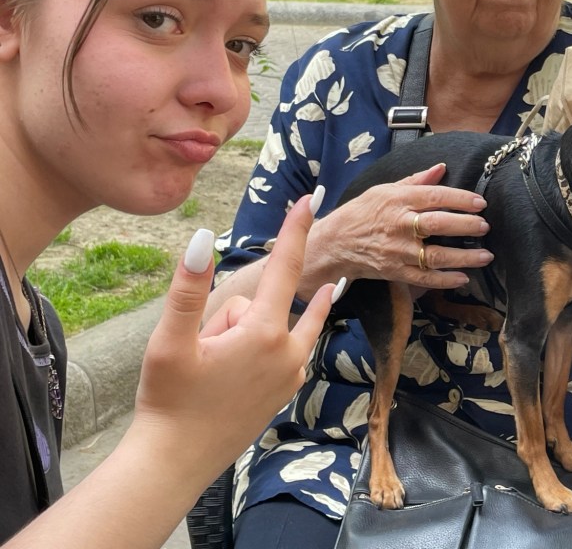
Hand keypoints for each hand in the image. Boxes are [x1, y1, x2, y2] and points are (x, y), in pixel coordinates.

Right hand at [128, 192, 335, 479]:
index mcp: (265, 334)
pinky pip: (279, 349)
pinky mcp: (286, 391)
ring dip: (242, 334)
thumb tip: (203, 237)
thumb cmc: (169, 401)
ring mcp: (292, 375)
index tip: (313, 197)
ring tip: (212, 367)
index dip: (296, 229)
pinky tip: (232, 366)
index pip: (287, 266)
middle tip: (200, 351)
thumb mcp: (170, 340)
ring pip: (270, 327)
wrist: (175, 463)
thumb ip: (189, 287)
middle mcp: (290, 352)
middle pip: (264, 303)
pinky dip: (258, 347)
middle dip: (229, 316)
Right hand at [307, 163, 492, 290]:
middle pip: (437, 224)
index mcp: (397, 200)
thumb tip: (441, 168)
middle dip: (465, 225)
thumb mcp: (384, 190)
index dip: (460, 199)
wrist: (335, 243)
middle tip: (485, 226)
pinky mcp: (395, 272)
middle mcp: (399, 225)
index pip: (434, 196)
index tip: (480, 203)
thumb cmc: (363, 212)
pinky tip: (464, 277)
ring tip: (486, 255)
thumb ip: (416, 181)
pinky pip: (425, 278)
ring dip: (464, 257)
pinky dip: (446, 280)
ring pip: (435, 256)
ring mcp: (398, 251)